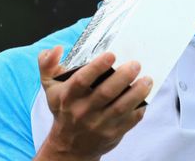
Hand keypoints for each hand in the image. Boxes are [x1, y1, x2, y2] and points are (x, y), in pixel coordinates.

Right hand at [33, 46, 151, 160]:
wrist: (69, 146)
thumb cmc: (63, 109)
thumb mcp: (50, 87)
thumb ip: (47, 64)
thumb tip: (55, 49)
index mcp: (68, 96)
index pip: (82, 80)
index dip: (97, 67)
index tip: (111, 55)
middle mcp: (83, 111)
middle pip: (106, 93)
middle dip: (123, 76)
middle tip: (135, 64)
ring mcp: (99, 124)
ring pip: (121, 107)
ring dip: (137, 92)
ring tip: (147, 79)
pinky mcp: (113, 133)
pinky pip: (130, 120)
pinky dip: (140, 107)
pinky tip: (146, 95)